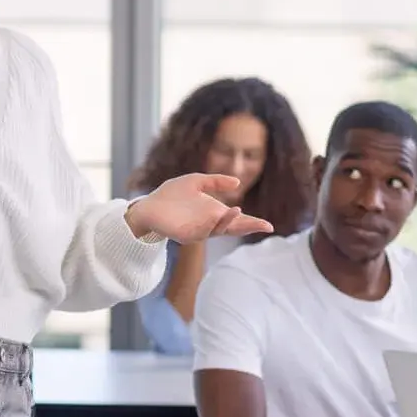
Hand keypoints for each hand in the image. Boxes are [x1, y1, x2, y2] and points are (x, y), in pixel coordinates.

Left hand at [126, 174, 274, 242]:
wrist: (148, 206)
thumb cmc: (171, 195)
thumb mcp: (196, 181)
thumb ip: (215, 181)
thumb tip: (237, 182)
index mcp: (215, 213)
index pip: (237, 220)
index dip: (252, 222)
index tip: (268, 225)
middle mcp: (210, 224)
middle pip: (233, 227)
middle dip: (248, 227)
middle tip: (265, 226)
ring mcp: (199, 230)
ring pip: (219, 229)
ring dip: (230, 222)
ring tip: (239, 212)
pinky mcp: (186, 234)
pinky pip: (202, 231)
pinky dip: (212, 224)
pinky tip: (220, 215)